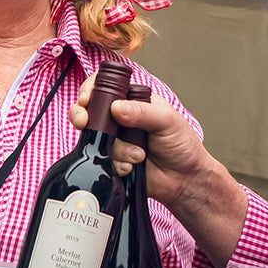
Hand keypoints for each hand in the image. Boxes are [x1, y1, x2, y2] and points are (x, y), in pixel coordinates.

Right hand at [83, 93, 252, 267]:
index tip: (86, 99)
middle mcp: (121, 119)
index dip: (90, 90)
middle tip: (84, 123)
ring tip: (140, 155)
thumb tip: (116, 108)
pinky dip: (117, 164)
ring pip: (98, 138)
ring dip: (117, 149)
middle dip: (83, 116)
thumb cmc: (182, 145)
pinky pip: (103, 160)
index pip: (105, 87)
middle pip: (89, 111)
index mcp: (134, 101)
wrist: (185, 179)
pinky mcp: (114, 160)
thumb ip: (142, 112)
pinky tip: (133, 167)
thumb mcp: (167, 121)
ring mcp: (116, 140)